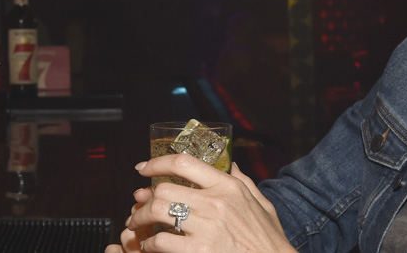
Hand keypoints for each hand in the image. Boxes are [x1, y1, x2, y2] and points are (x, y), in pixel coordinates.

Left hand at [120, 155, 293, 252]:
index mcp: (228, 186)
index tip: (143, 169)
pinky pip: (160, 242)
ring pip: (157, 212)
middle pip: (164, 189)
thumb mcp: (261, 204)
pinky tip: (150, 247)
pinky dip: (149, 244)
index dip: (156, 163)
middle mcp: (216, 202)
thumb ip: (244, 181)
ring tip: (137, 226)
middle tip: (139, 205)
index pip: (184, 163)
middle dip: (145, 198)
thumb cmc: (268, 240)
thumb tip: (230, 164)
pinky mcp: (199, 251)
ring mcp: (207, 227)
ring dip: (141, 219)